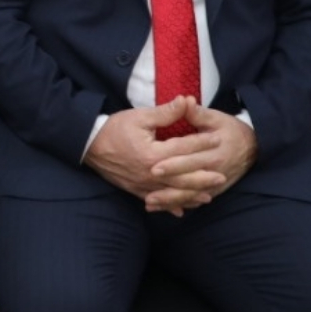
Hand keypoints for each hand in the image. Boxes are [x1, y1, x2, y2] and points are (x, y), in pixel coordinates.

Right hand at [83, 98, 220, 215]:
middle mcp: (150, 173)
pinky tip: (181, 211)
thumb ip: (166, 112)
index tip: (217, 139)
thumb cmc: (114, 128)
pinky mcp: (135, 190)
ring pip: (172, 193)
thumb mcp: (140, 116)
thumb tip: (187, 100)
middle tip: (222, 176)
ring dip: (191, 195)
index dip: (202, 142)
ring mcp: (143, 185)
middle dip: (203, 177)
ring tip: (208, 196)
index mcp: (153, 154)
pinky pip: (157, 201)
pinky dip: (170, 206)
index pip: (184, 148)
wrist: (88, 145)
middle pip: (182, 177)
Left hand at [145, 107, 256, 209]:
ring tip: (148, 203)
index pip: (190, 160)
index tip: (153, 165)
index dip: (172, 163)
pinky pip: (193, 201)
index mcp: (214, 153)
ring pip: (190, 196)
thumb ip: (198, 114)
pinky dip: (177, 205)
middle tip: (145, 190)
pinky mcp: (213, 192)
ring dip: (169, 200)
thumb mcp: (217, 118)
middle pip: (188, 182)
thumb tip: (184, 100)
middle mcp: (215, 172)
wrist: (253, 147)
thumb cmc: (231, 130)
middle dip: (167, 187)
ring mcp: (215, 185)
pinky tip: (161, 209)